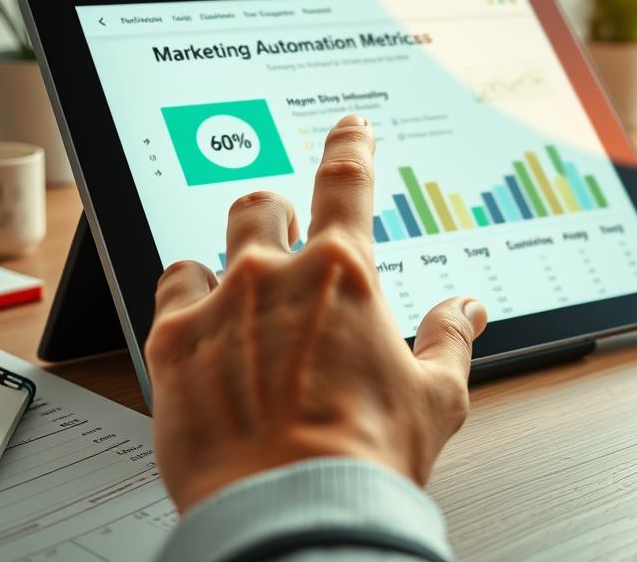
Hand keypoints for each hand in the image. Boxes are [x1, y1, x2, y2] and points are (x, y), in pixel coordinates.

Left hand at [146, 115, 487, 513]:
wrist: (293, 509)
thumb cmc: (365, 454)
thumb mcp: (436, 395)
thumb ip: (452, 338)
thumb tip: (469, 308)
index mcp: (345, 275)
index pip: (347, 180)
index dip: (350, 143)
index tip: (349, 127)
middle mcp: (277, 275)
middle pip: (263, 206)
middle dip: (276, 216)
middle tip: (285, 242)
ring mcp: (220, 304)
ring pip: (210, 244)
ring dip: (226, 257)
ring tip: (236, 290)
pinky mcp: (172, 343)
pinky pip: (168, 288)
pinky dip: (184, 297)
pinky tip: (197, 323)